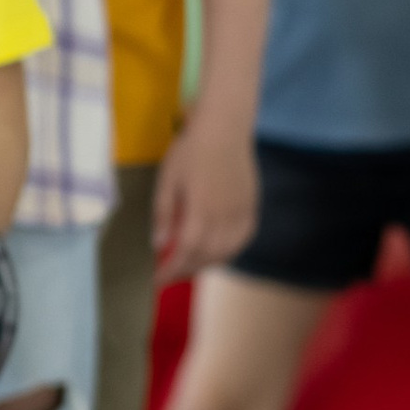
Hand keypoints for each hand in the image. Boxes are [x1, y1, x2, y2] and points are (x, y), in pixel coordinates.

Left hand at [152, 114, 259, 276]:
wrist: (225, 129)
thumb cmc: (191, 151)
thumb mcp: (167, 180)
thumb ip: (164, 214)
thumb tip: (159, 245)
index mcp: (201, 212)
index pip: (186, 253)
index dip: (171, 271)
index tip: (158, 281)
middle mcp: (224, 219)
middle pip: (206, 257)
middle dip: (186, 270)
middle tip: (169, 274)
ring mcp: (241, 214)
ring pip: (226, 252)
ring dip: (207, 264)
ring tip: (190, 264)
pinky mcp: (251, 208)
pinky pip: (242, 240)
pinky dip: (229, 252)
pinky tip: (218, 251)